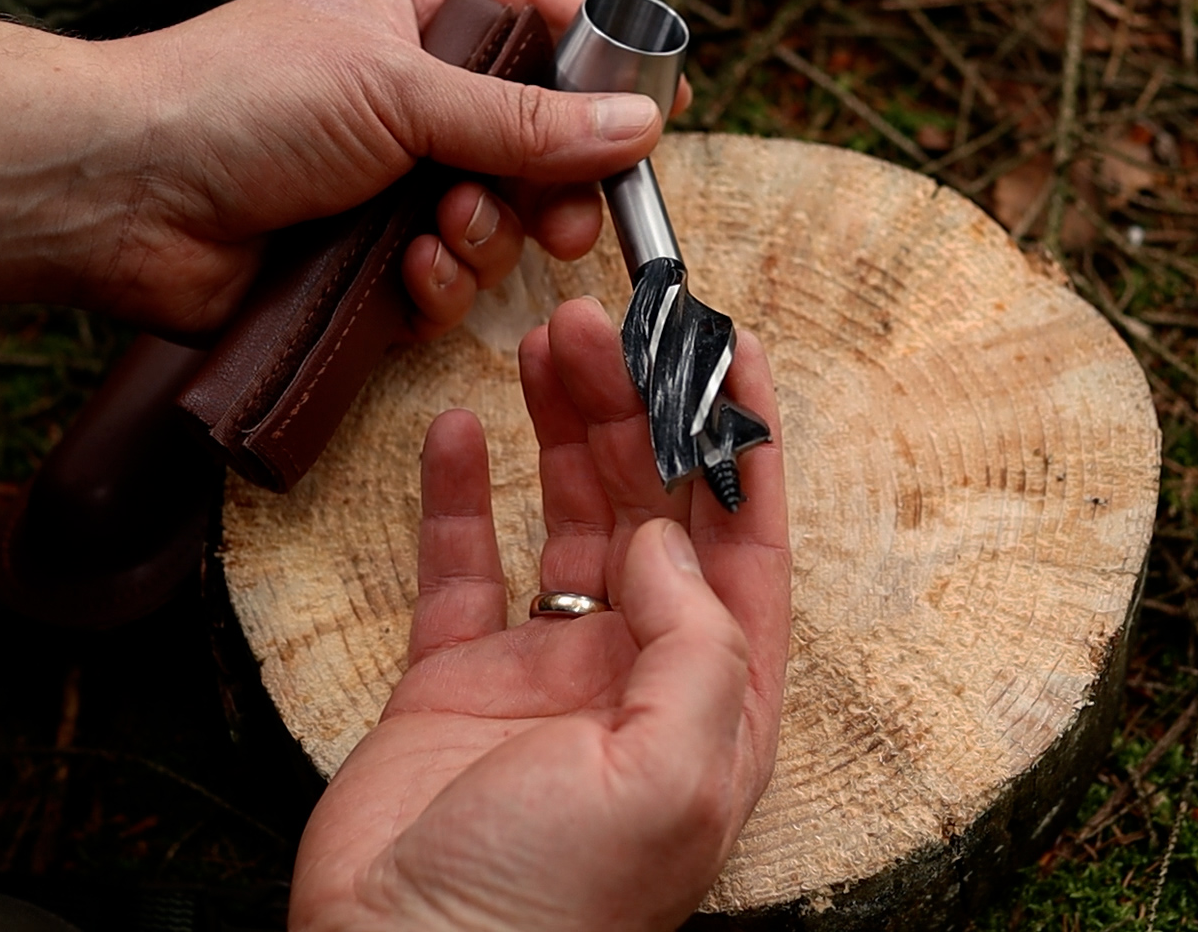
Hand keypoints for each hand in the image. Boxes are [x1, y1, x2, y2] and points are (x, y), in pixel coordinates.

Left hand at [94, 0, 690, 333]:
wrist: (123, 196)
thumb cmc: (240, 101)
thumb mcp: (399, 90)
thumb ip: (523, 120)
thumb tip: (637, 125)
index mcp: (415, 25)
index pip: (535, 24)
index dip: (601, 61)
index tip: (662, 100)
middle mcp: (409, 106)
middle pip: (534, 145)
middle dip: (555, 186)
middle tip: (569, 216)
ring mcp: (387, 189)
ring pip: (494, 226)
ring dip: (483, 240)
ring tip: (438, 235)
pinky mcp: (363, 269)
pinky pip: (443, 289)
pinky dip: (434, 289)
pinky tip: (401, 278)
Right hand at [287, 298, 789, 931]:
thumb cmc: (551, 906)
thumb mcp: (670, 777)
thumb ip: (694, 646)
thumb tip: (667, 541)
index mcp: (712, 705)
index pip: (745, 548)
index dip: (743, 446)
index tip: (731, 350)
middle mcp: (637, 678)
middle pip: (651, 512)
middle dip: (635, 413)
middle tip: (600, 324)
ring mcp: (543, 674)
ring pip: (562, 519)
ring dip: (558, 430)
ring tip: (542, 344)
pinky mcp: (452, 679)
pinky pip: (459, 565)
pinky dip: (456, 493)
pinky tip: (454, 426)